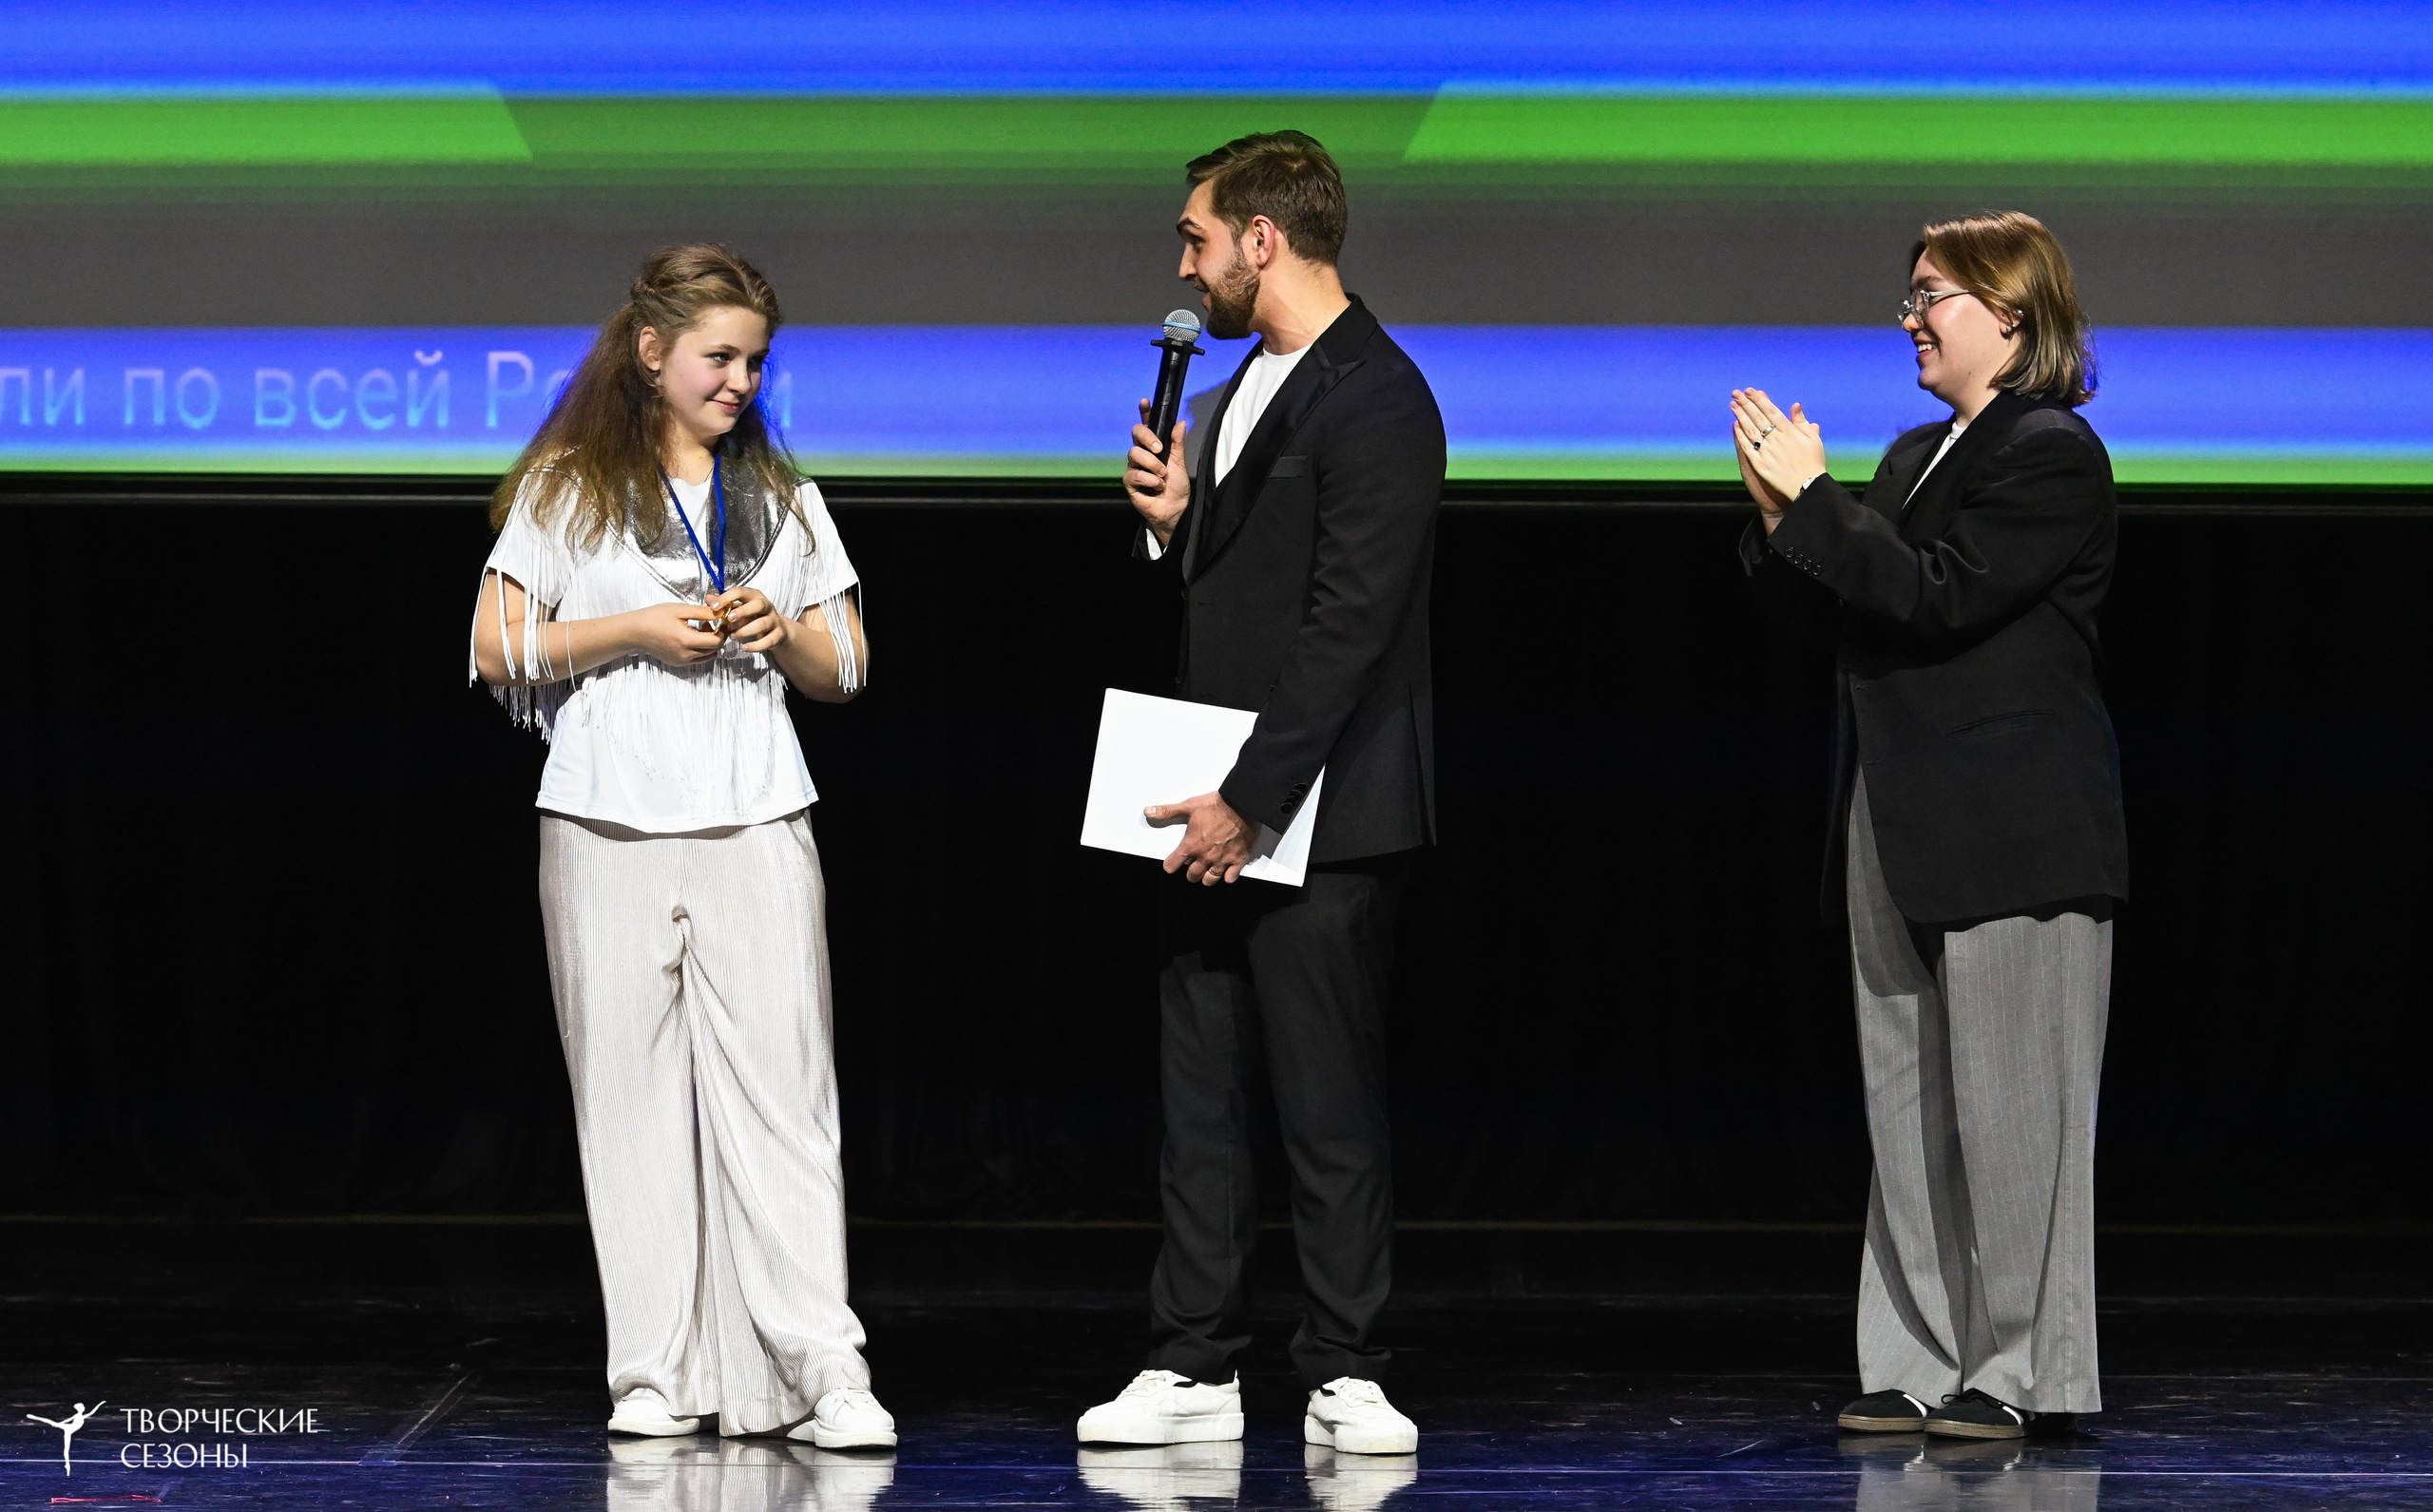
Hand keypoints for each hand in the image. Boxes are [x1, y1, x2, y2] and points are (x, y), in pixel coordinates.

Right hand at [619, 602, 728, 666]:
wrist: (635, 632)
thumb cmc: (655, 617)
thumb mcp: (680, 610)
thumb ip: (703, 612)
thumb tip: (721, 613)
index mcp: (687, 641)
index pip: (716, 641)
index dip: (722, 630)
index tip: (720, 620)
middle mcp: (686, 655)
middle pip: (714, 649)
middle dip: (718, 636)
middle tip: (710, 622)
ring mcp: (682, 662)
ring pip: (707, 655)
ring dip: (710, 643)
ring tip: (700, 628)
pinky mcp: (678, 664)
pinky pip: (697, 659)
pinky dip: (701, 649)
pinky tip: (692, 636)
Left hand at [709, 585, 789, 654]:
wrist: (776, 630)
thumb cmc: (753, 617)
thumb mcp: (738, 608)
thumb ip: (724, 604)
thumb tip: (708, 598)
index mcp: (754, 596)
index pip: (741, 592)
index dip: (727, 598)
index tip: (713, 608)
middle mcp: (766, 606)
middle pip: (758, 605)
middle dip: (743, 612)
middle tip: (729, 620)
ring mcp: (774, 620)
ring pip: (762, 624)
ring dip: (746, 631)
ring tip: (733, 637)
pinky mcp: (778, 634)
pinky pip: (769, 641)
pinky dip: (756, 646)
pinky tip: (744, 648)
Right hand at [1126, 398, 1189, 544]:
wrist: (1175, 508)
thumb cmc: (1177, 486)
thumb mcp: (1180, 462)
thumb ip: (1178, 443)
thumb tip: (1180, 422)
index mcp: (1154, 446)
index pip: (1147, 425)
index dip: (1145, 413)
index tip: (1145, 402)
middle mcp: (1141, 454)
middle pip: (1136, 434)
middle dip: (1148, 438)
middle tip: (1160, 449)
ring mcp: (1134, 467)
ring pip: (1135, 454)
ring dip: (1153, 465)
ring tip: (1163, 476)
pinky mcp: (1130, 482)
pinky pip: (1135, 474)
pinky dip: (1150, 480)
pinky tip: (1156, 487)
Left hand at [1146, 790, 1256, 884]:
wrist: (1242, 804)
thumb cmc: (1217, 805)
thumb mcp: (1189, 806)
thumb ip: (1168, 811)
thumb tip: (1148, 812)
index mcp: (1191, 845)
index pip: (1172, 865)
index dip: (1170, 864)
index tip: (1171, 863)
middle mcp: (1205, 856)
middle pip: (1192, 876)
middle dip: (1190, 873)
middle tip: (1192, 866)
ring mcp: (1222, 860)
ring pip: (1209, 880)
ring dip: (1206, 877)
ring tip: (1207, 870)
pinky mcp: (1238, 860)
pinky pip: (1230, 878)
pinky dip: (1227, 876)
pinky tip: (1225, 870)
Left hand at [1730, 388, 1827, 519]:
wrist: (1808, 486)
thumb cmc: (1813, 462)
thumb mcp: (1813, 439)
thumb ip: (1801, 422)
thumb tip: (1795, 405)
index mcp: (1789, 431)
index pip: (1771, 411)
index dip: (1759, 400)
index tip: (1750, 391)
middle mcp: (1776, 439)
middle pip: (1758, 417)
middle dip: (1746, 404)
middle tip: (1736, 393)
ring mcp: (1766, 451)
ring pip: (1750, 430)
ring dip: (1740, 416)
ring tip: (1733, 404)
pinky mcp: (1760, 464)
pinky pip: (1748, 448)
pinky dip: (1741, 436)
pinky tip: (1735, 427)